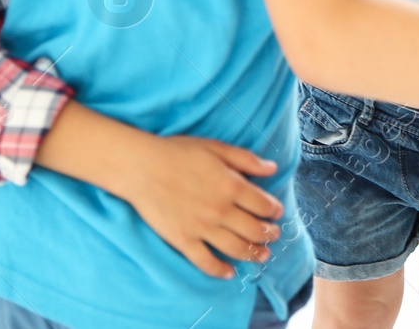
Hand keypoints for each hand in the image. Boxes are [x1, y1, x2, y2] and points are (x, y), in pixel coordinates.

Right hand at [120, 135, 284, 279]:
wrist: (142, 167)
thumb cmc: (178, 152)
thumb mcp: (215, 147)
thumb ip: (246, 159)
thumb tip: (272, 169)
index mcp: (231, 186)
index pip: (263, 205)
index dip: (274, 210)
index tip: (277, 212)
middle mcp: (221, 210)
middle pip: (254, 230)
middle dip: (269, 234)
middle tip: (274, 234)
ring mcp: (202, 228)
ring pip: (236, 248)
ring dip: (253, 254)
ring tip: (262, 255)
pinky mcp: (183, 240)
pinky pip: (206, 262)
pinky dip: (220, 270)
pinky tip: (229, 272)